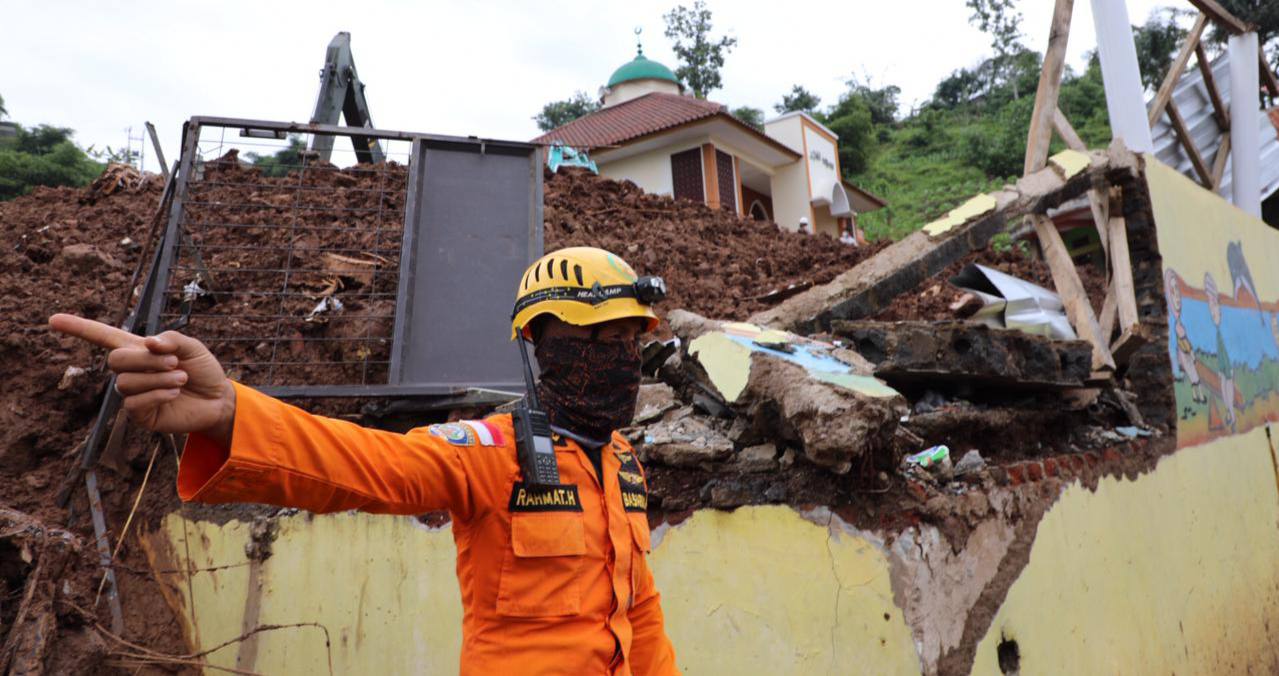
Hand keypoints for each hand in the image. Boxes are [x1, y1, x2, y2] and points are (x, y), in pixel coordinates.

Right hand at [48, 314, 235, 446]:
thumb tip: (149, 343)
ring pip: (126, 382)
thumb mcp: (192, 347)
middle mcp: (132, 371)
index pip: (103, 337)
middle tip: (174, 362)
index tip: (52, 319)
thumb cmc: (203, 370)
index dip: (79, 328)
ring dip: (157, 377)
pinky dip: (157, 394)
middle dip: (144, 359)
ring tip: (180, 378)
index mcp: (139, 349)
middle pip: (115, 359)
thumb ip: (171, 339)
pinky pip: (133, 403)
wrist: (219, 399)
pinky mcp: (140, 414)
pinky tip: (174, 392)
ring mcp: (133, 394)